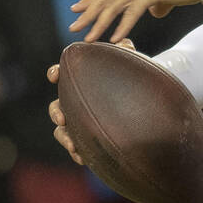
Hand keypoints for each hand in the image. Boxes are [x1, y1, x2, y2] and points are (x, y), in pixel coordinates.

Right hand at [47, 39, 137, 163]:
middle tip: (62, 118)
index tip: (55, 75)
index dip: (56, 72)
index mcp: (83, 80)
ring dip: (65, 137)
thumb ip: (126, 53)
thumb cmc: (135, 77)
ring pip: (63, 130)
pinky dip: (78, 153)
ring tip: (73, 146)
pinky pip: (78, 146)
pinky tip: (83, 159)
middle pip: (57, 106)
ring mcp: (81, 120)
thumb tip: (125, 44)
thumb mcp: (132, 64)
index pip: (63, 73)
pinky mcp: (89, 136)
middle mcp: (77, 100)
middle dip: (56, 112)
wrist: (146, 101)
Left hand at [68, 0, 199, 42]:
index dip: (91, 0)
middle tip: (73, 28)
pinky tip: (116, 38)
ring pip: (114, 7)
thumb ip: (158, 3)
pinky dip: (123, 26)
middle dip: (87, 14)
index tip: (76, 8)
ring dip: (99, 24)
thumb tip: (154, 12)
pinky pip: (133, 13)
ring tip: (89, 39)